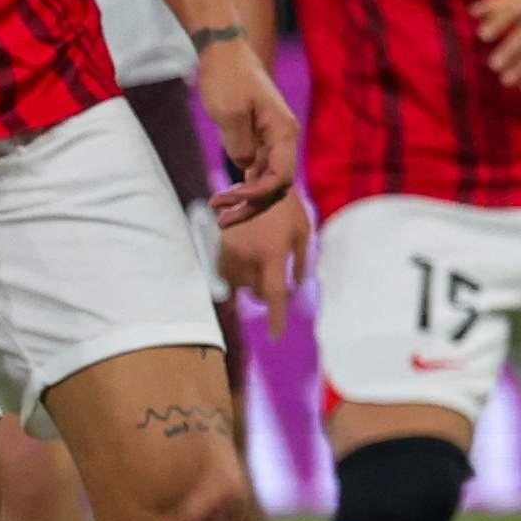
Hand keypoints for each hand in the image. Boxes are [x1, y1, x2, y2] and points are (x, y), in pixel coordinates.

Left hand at [196, 39, 305, 228]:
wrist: (224, 52)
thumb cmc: (227, 78)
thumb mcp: (229, 113)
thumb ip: (240, 146)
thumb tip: (245, 168)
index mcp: (283, 133)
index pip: (280, 178)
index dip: (256, 196)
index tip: (227, 199)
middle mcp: (283, 139)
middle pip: (276, 186)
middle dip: (251, 206)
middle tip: (222, 221)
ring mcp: (272, 140)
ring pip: (267, 182)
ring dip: (246, 201)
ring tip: (219, 214)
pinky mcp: (259, 139)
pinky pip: (259, 172)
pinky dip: (244, 187)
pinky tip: (227, 199)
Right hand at [219, 186, 307, 317]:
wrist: (257, 184)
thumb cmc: (287, 209)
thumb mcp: (303, 233)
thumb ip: (301, 262)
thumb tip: (295, 287)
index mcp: (272, 255)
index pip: (273, 296)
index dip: (275, 318)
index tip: (275, 336)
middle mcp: (248, 257)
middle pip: (256, 293)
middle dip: (265, 292)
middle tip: (274, 279)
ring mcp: (229, 252)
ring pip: (237, 285)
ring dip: (249, 283)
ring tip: (259, 264)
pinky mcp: (218, 246)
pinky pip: (225, 273)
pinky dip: (235, 274)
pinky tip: (245, 260)